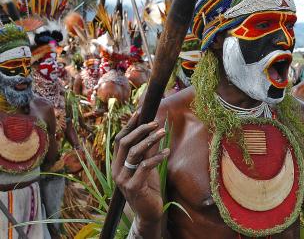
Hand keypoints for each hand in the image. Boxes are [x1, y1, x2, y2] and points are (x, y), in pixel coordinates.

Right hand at [112, 112, 169, 229]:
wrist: (149, 211)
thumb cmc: (148, 187)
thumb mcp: (147, 165)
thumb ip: (148, 150)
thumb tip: (154, 129)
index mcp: (117, 163)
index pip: (120, 139)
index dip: (129, 125)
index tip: (139, 112)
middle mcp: (117, 170)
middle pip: (125, 143)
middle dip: (141, 130)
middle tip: (156, 122)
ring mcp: (123, 179)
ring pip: (134, 153)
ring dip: (150, 140)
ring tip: (163, 132)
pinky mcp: (133, 187)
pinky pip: (145, 166)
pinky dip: (157, 157)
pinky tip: (167, 151)